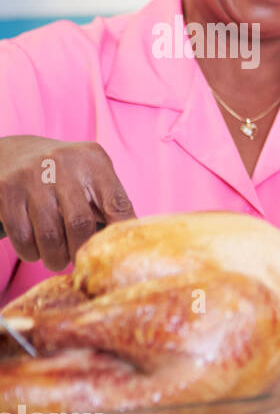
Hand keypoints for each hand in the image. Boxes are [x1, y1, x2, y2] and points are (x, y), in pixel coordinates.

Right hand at [0, 136, 135, 269]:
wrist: (13, 151)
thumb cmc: (65, 175)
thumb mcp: (91, 176)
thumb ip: (111, 204)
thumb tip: (132, 246)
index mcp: (94, 162)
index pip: (117, 204)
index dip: (121, 235)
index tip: (117, 256)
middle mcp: (63, 164)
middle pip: (80, 224)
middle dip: (81, 252)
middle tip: (79, 262)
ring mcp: (32, 176)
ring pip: (49, 234)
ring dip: (55, 258)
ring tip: (57, 261)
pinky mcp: (7, 189)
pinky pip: (21, 234)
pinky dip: (30, 252)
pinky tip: (35, 252)